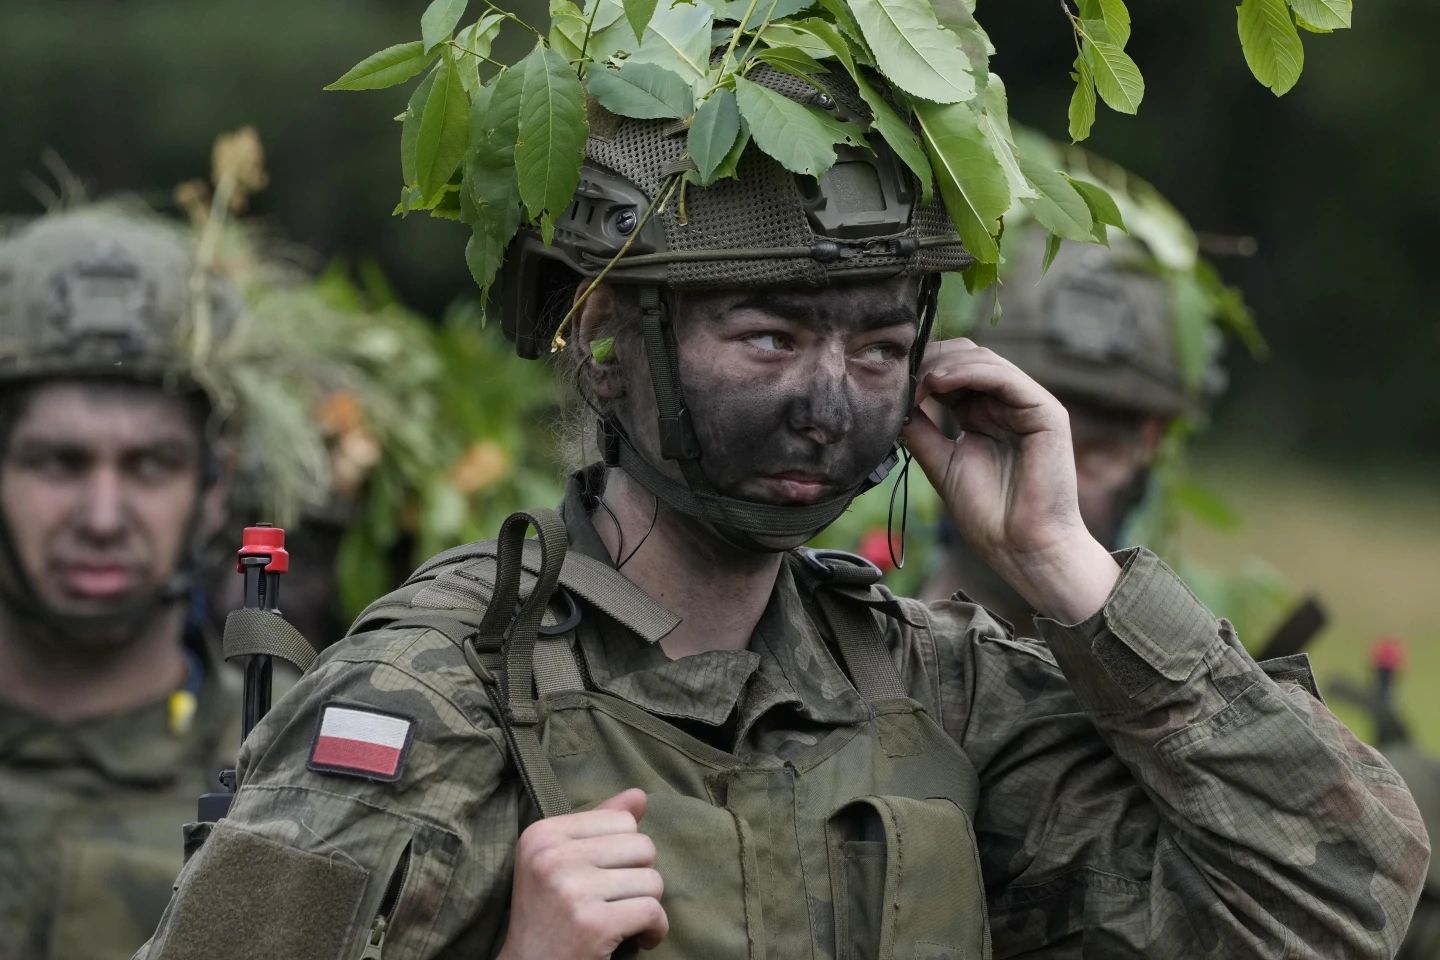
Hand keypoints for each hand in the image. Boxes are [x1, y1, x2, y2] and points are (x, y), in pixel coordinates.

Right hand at [498, 789, 667, 959]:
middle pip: (641, 846)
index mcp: (542, 834)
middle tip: (619, 901)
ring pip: (652, 879)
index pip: (621, 820)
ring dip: (648, 905)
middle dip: (640, 876)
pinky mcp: (594, 924)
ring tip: (626, 919)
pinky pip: (652, 911)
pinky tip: (642, 938)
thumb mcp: (560, 862)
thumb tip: (639, 796)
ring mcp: (572, 890)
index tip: (608, 878)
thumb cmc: (549, 914)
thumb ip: (598, 825)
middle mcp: (552, 857)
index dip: (624, 852)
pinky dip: (656, 929)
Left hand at [902, 339, 1117, 621]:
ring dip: (945, 364)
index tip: (889, 381)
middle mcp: (1006, 404)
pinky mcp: (1046, 412)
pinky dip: (969, 372)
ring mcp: (1028, 406)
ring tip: (917, 381)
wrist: (1022, 548)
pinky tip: (939, 381)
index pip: (952, 373)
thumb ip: (921, 430)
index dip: (921, 370)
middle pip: (966, 357)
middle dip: (930, 360)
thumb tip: (894, 403)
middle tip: (900, 375)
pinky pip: (1006, 377)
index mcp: (983, 414)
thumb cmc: (988, 516)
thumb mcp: (941, 463)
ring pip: (984, 360)